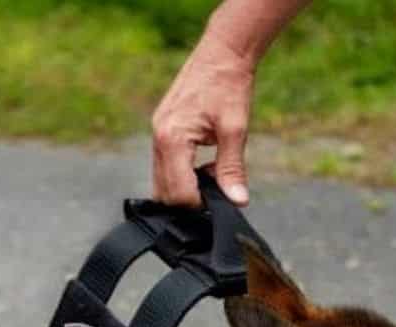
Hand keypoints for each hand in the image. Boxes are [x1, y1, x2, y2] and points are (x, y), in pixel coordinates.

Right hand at [151, 36, 256, 207]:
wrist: (222, 54)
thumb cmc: (228, 86)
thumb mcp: (235, 130)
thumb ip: (232, 168)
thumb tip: (237, 201)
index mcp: (172, 138)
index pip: (178, 192)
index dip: (200, 204)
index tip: (221, 201)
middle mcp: (159, 137)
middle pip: (165, 191)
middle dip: (190, 199)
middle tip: (219, 190)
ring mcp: (158, 133)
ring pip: (163, 179)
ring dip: (188, 186)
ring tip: (215, 173)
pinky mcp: (163, 130)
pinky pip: (167, 164)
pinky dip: (184, 173)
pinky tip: (207, 164)